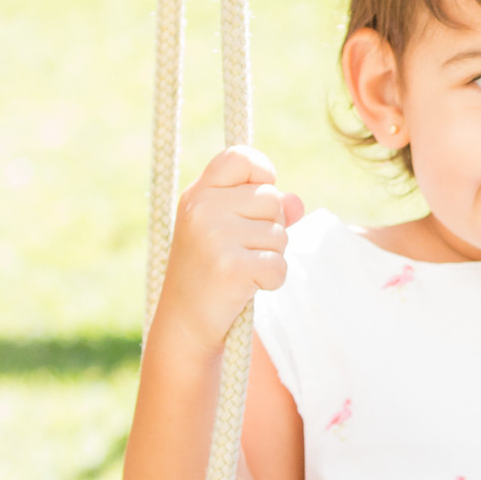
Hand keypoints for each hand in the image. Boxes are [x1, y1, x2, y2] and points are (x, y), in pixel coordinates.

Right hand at [157, 146, 303, 350]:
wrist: (183, 322)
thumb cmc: (210, 270)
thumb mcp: (230, 230)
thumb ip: (265, 210)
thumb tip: (297, 203)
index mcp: (198, 193)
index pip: (241, 157)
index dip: (262, 172)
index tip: (259, 192)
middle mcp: (203, 208)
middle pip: (272, 199)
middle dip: (270, 228)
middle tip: (240, 250)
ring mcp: (215, 236)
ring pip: (280, 235)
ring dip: (270, 256)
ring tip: (240, 269)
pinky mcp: (231, 267)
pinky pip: (279, 265)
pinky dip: (271, 280)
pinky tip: (246, 288)